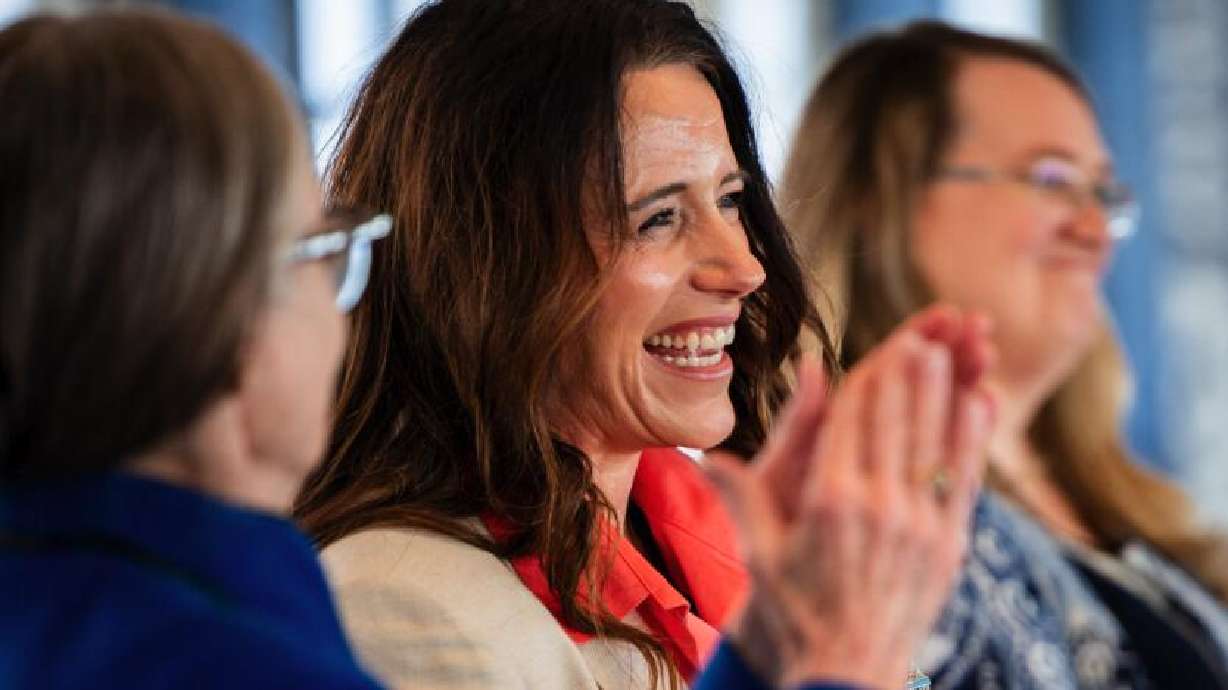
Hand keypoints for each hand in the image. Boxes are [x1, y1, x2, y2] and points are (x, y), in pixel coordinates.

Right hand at [706, 306, 994, 689]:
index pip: (854, 422)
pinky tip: (980, 404)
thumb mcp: (757, 557)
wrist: (842, 683)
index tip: (884, 343)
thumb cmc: (791, 620)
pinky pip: (964, 479)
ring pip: (938, 441)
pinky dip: (973, 437)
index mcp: (830, 503)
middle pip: (900, 422)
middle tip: (925, 330)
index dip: (872, 376)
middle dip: (912, 371)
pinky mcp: (948, 548)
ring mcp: (921, 528)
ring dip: (945, 391)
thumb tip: (706, 455)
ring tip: (953, 350)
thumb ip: (741, 498)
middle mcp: (881, 508)